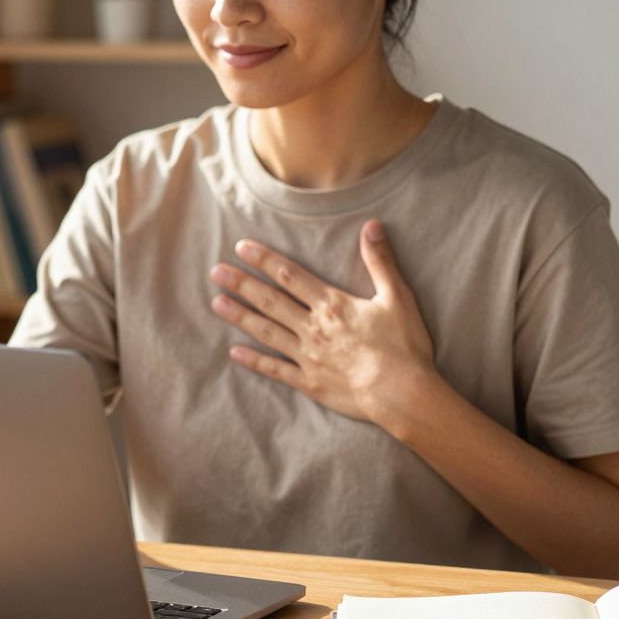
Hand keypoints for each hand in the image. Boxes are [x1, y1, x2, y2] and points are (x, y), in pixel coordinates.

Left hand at [207, 219, 436, 425]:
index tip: (241, 247)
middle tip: (215, 271)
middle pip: (270, 301)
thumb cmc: (403, 346)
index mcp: (332, 304)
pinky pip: (275, 370)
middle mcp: (313, 328)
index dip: (264, 259)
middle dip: (242, 284)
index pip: (290, 275)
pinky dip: (254, 361)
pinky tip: (234, 353)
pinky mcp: (309, 383)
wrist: (402, 393)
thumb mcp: (397, 297)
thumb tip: (371, 225)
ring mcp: (308, 356)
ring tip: (216, 303)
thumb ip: (380, 261)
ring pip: (266, 331)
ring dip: (240, 316)